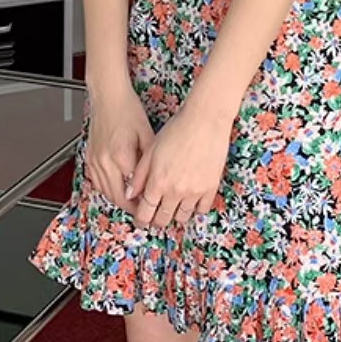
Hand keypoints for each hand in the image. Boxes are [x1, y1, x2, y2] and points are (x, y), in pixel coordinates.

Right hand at [83, 84, 154, 209]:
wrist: (108, 97)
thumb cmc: (128, 111)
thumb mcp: (148, 135)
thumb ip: (149, 162)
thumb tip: (154, 181)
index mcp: (121, 156)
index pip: (133, 190)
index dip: (144, 201)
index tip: (153, 206)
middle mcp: (104, 161)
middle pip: (117, 197)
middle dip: (132, 208)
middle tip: (144, 213)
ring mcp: (94, 161)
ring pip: (105, 192)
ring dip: (119, 200)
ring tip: (134, 204)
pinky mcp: (89, 158)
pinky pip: (97, 182)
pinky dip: (108, 189)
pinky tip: (118, 189)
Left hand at [125, 101, 232, 229]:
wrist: (205, 121)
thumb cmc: (176, 130)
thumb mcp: (151, 150)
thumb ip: (139, 175)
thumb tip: (130, 194)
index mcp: (158, 182)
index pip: (145, 212)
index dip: (141, 219)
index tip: (141, 220)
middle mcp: (175, 191)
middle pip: (164, 219)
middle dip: (157, 220)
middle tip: (156, 216)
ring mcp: (195, 192)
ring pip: (183, 217)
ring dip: (176, 215)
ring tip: (173, 208)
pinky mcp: (211, 188)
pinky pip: (202, 209)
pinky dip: (195, 209)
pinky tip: (190, 201)